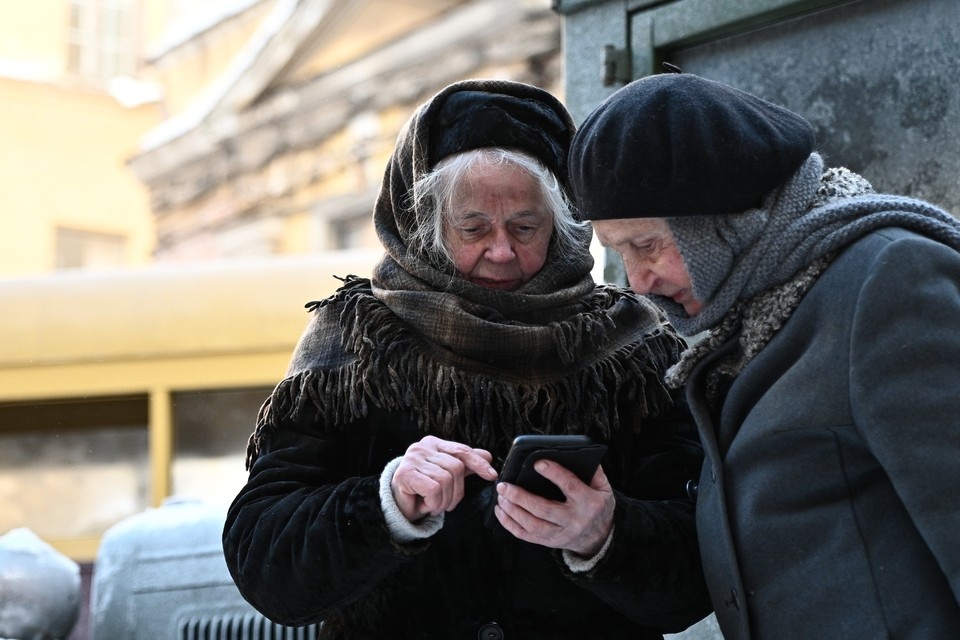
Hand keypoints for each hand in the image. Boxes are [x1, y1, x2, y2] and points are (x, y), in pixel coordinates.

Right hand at [391, 435, 496, 521]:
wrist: (399, 505)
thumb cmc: (424, 489)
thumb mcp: (448, 475)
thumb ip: (465, 464)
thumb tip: (487, 455)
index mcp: (434, 444)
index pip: (461, 451)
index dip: (478, 463)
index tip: (492, 475)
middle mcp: (422, 447)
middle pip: (456, 468)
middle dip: (456, 492)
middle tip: (446, 503)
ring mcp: (412, 459)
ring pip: (445, 481)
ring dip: (443, 501)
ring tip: (434, 504)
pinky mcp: (405, 474)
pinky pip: (433, 489)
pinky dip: (433, 502)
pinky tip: (426, 504)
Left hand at [494, 459, 614, 556]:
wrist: (599, 538)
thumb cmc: (598, 506)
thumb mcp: (603, 488)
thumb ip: (593, 471)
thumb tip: (573, 453)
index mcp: (589, 503)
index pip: (570, 487)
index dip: (554, 474)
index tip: (537, 463)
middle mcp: (574, 520)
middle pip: (544, 509)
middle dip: (521, 497)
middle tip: (504, 485)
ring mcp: (561, 534)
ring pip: (533, 524)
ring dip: (513, 510)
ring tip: (501, 496)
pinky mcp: (549, 542)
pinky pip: (526, 536)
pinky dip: (510, 525)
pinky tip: (501, 511)